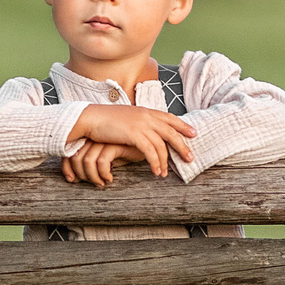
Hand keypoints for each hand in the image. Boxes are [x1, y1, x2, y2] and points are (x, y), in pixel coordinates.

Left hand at [63, 140, 138, 185]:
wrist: (148, 142)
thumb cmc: (125, 151)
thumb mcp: (106, 157)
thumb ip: (91, 164)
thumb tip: (75, 179)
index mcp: (88, 138)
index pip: (68, 152)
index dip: (66, 168)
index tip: (72, 181)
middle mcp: (93, 137)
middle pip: (75, 158)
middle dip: (81, 176)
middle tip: (93, 183)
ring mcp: (103, 139)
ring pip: (87, 161)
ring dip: (93, 177)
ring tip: (102, 183)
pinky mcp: (114, 144)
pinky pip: (101, 162)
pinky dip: (103, 174)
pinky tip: (110, 179)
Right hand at [67, 103, 193, 181]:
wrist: (90, 118)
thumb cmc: (105, 120)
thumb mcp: (126, 117)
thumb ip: (138, 122)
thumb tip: (145, 131)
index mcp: (145, 111)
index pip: (169, 118)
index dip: (182, 126)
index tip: (193, 133)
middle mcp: (146, 116)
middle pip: (171, 132)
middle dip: (182, 146)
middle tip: (190, 158)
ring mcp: (141, 124)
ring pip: (161, 145)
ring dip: (165, 161)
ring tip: (165, 173)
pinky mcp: (134, 134)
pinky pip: (150, 151)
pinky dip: (155, 163)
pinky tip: (156, 172)